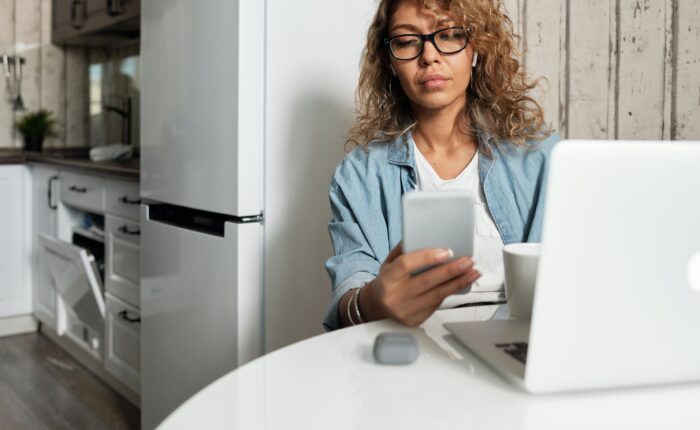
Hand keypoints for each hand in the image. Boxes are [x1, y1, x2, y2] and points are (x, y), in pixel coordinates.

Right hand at [359, 243, 480, 326]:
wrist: (377, 306)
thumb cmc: (388, 281)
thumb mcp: (389, 263)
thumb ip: (404, 251)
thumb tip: (425, 238)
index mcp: (387, 279)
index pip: (406, 265)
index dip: (427, 257)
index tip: (447, 251)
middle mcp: (395, 296)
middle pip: (427, 281)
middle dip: (451, 270)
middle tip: (468, 261)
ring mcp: (405, 310)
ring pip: (437, 295)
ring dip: (458, 283)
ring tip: (472, 272)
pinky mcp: (415, 320)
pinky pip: (437, 304)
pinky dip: (450, 292)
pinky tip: (461, 283)